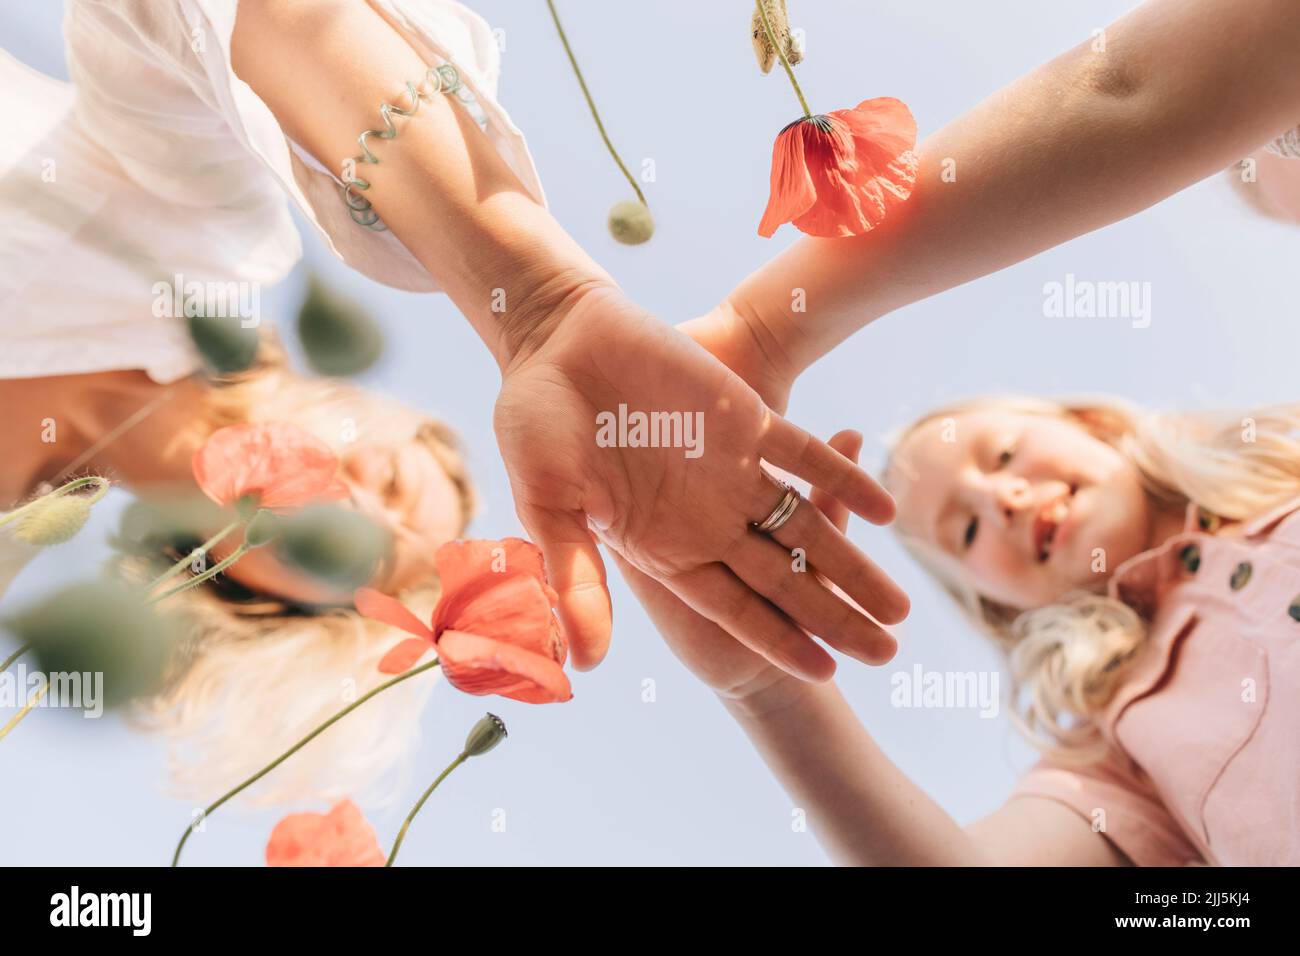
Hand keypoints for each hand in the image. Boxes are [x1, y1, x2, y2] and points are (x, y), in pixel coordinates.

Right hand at [494, 284, 907, 680]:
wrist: (556, 338)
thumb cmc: (537, 424)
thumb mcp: (549, 508)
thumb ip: (576, 579)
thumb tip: (588, 663)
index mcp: (663, 545)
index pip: (733, 605)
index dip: (777, 639)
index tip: (823, 673)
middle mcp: (706, 515)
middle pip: (784, 578)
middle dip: (835, 617)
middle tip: (888, 652)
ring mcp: (732, 468)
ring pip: (805, 525)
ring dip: (852, 561)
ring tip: (900, 603)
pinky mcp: (748, 417)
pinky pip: (806, 457)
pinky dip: (842, 478)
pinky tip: (881, 510)